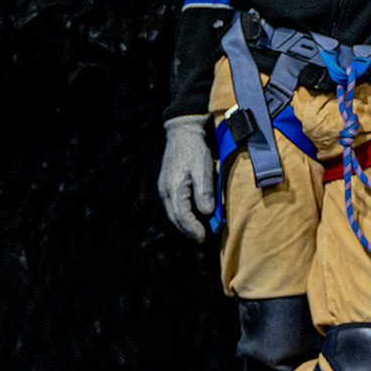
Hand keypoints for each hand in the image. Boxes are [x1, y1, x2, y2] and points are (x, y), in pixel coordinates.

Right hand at [158, 114, 216, 241]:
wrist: (183, 132)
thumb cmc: (195, 149)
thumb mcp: (203, 169)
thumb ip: (205, 192)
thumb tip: (207, 213)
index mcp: (173, 189)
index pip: (182, 216)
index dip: (193, 228)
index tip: (204, 236)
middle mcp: (165, 191)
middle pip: (175, 217)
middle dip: (188, 230)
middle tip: (202, 238)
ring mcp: (164, 187)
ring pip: (173, 212)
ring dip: (185, 223)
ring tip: (198, 230)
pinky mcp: (167, 184)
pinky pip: (174, 204)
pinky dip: (182, 213)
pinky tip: (192, 215)